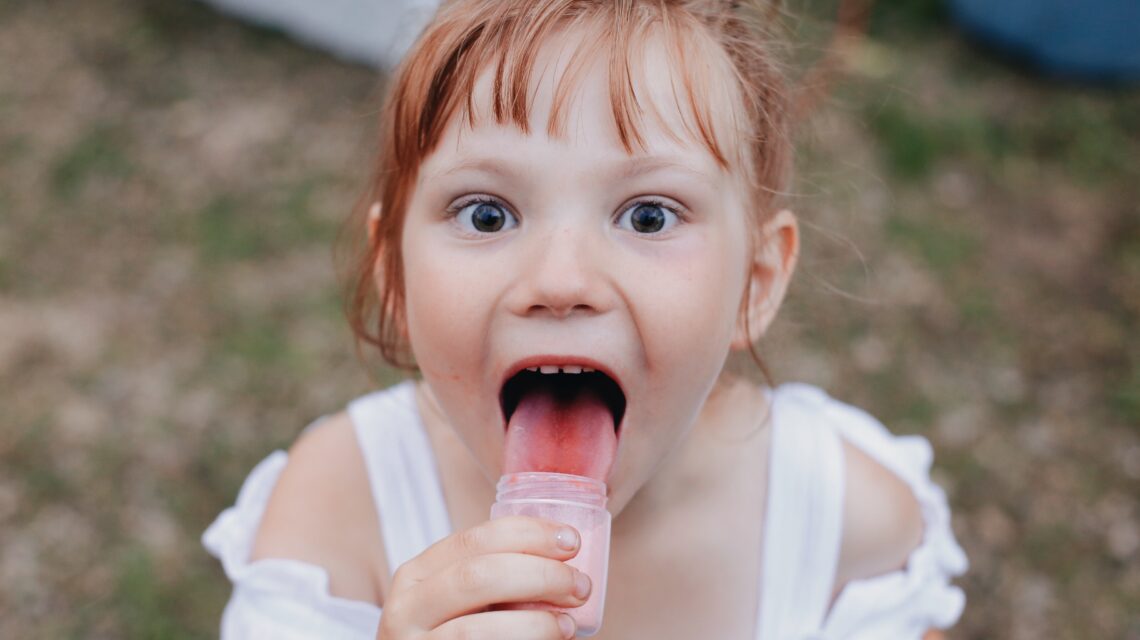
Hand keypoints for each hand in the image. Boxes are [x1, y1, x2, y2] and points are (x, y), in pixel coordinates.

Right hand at [375, 516, 589, 638]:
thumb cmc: (456, 631)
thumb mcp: (460, 597)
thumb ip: (493, 574)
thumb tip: (565, 552)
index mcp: (417, 574)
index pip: (474, 540)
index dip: (528, 534)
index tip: (571, 541)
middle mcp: (406, 608)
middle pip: (478, 577)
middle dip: (539, 575)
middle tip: (580, 585)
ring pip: (475, 630)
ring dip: (535, 623)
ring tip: (568, 624)